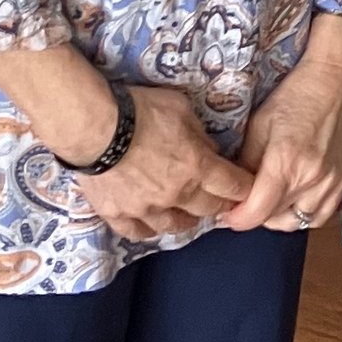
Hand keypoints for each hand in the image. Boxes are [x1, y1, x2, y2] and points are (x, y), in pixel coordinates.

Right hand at [83, 86, 253, 242]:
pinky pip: (139, 232)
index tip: (246, 188)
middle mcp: (177, 194)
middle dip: (218, 204)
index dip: (244, 188)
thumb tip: (208, 150)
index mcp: (197, 167)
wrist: (95, 127)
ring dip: (186, 219)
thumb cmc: (141, 110)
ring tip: (187, 212)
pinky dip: (149, 229)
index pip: (233, 186)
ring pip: (176, 226)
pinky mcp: (119, 215)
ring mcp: (147, 209)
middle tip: (218, 198)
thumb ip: (199, 133)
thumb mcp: (181, 108)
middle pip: (208, 209)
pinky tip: (151, 222)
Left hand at [223, 16, 341, 232]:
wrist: (335, 82)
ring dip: (277, 218)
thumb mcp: (259, 125)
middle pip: (273, 219)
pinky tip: (293, 200)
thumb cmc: (294, 96)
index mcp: (285, 163)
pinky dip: (302, 214)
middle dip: (254, 215)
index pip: (256, 213)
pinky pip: (319, 215)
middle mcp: (310, 180)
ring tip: (268, 201)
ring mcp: (330, 184)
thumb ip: (245, 162)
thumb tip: (234, 189)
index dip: (236, 219)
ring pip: (296, 222)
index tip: (227, 213)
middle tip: (244, 202)